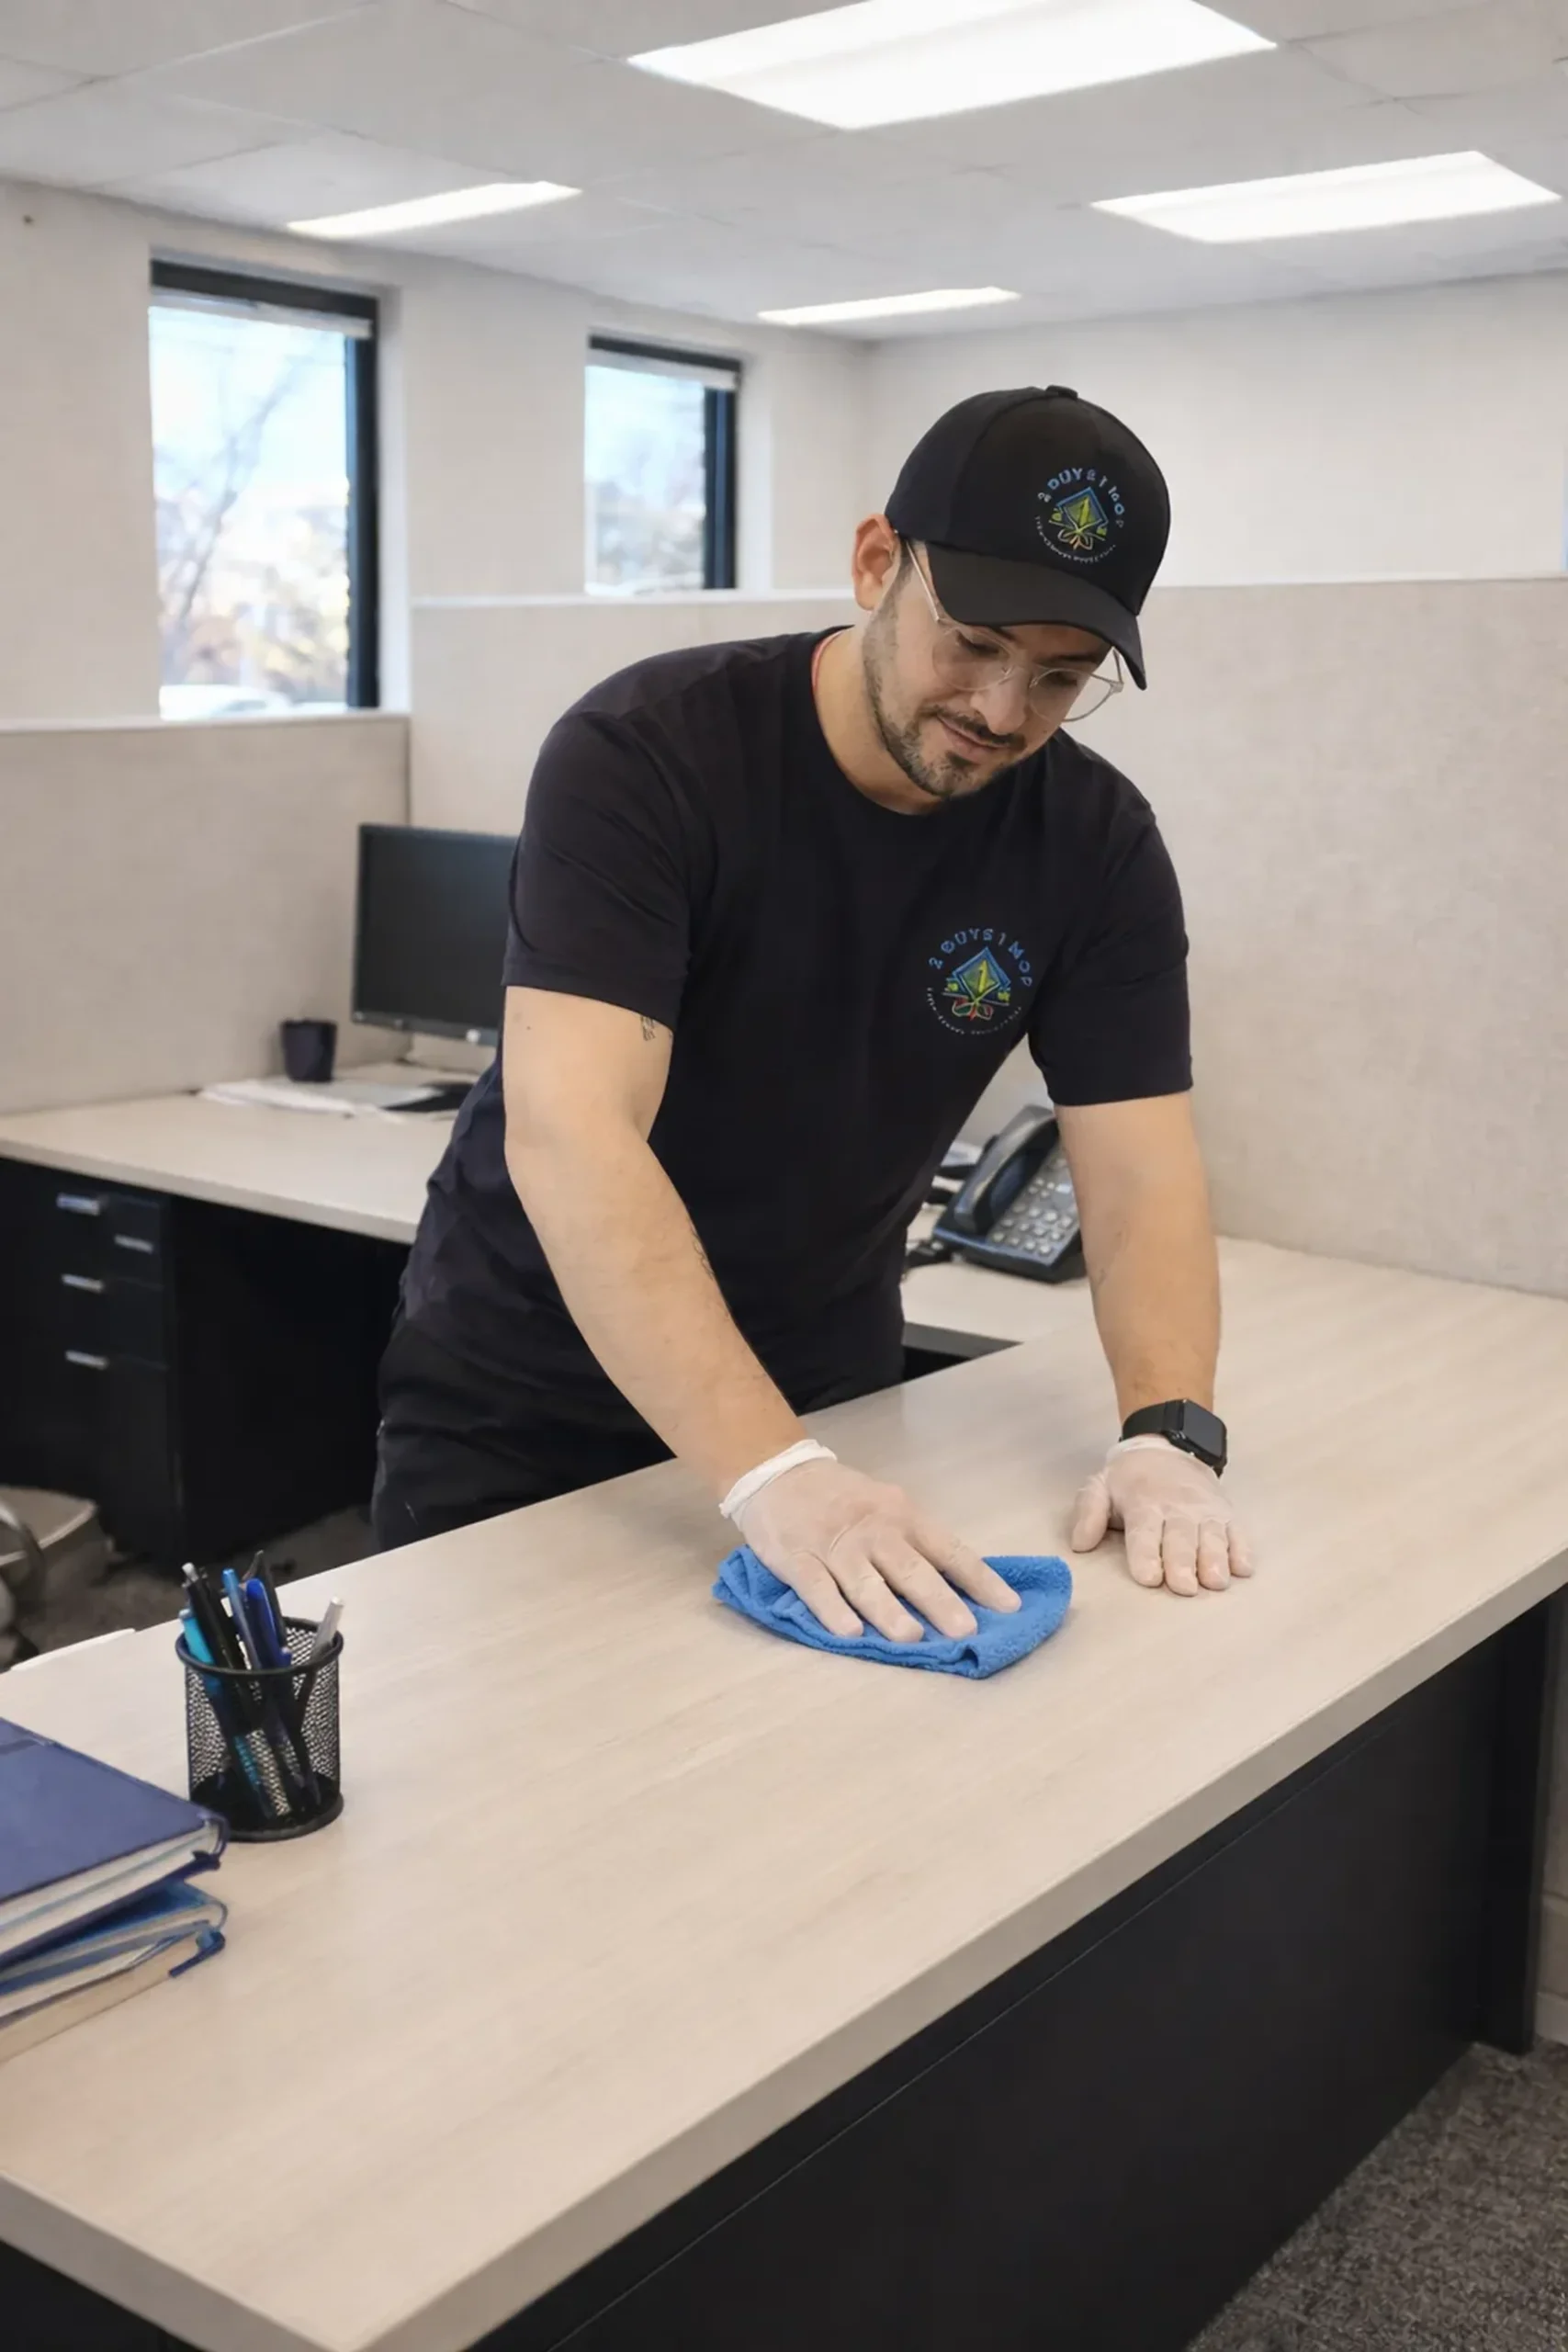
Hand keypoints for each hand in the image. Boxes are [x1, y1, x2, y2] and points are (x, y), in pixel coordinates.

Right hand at [732, 1458, 1021, 1641]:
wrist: (778, 1473)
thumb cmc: (843, 1498)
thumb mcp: (887, 1507)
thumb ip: (916, 1545)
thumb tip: (962, 1589)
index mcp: (903, 1516)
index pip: (950, 1550)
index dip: (981, 1579)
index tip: (1010, 1607)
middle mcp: (874, 1530)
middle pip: (911, 1568)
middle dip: (939, 1601)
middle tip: (966, 1631)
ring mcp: (835, 1545)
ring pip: (866, 1582)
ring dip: (889, 1611)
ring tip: (912, 1637)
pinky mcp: (797, 1558)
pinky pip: (817, 1588)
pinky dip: (833, 1610)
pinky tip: (850, 1632)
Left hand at [1070, 1438, 1252, 1596]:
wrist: (1169, 1448)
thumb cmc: (1131, 1479)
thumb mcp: (1100, 1486)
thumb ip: (1088, 1513)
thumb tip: (1079, 1544)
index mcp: (1143, 1504)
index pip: (1144, 1532)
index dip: (1146, 1554)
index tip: (1149, 1577)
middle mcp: (1177, 1508)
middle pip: (1180, 1538)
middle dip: (1182, 1563)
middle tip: (1184, 1587)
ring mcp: (1205, 1510)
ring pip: (1212, 1537)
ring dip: (1215, 1559)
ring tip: (1215, 1582)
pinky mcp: (1226, 1513)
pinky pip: (1238, 1532)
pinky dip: (1242, 1549)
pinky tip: (1243, 1569)